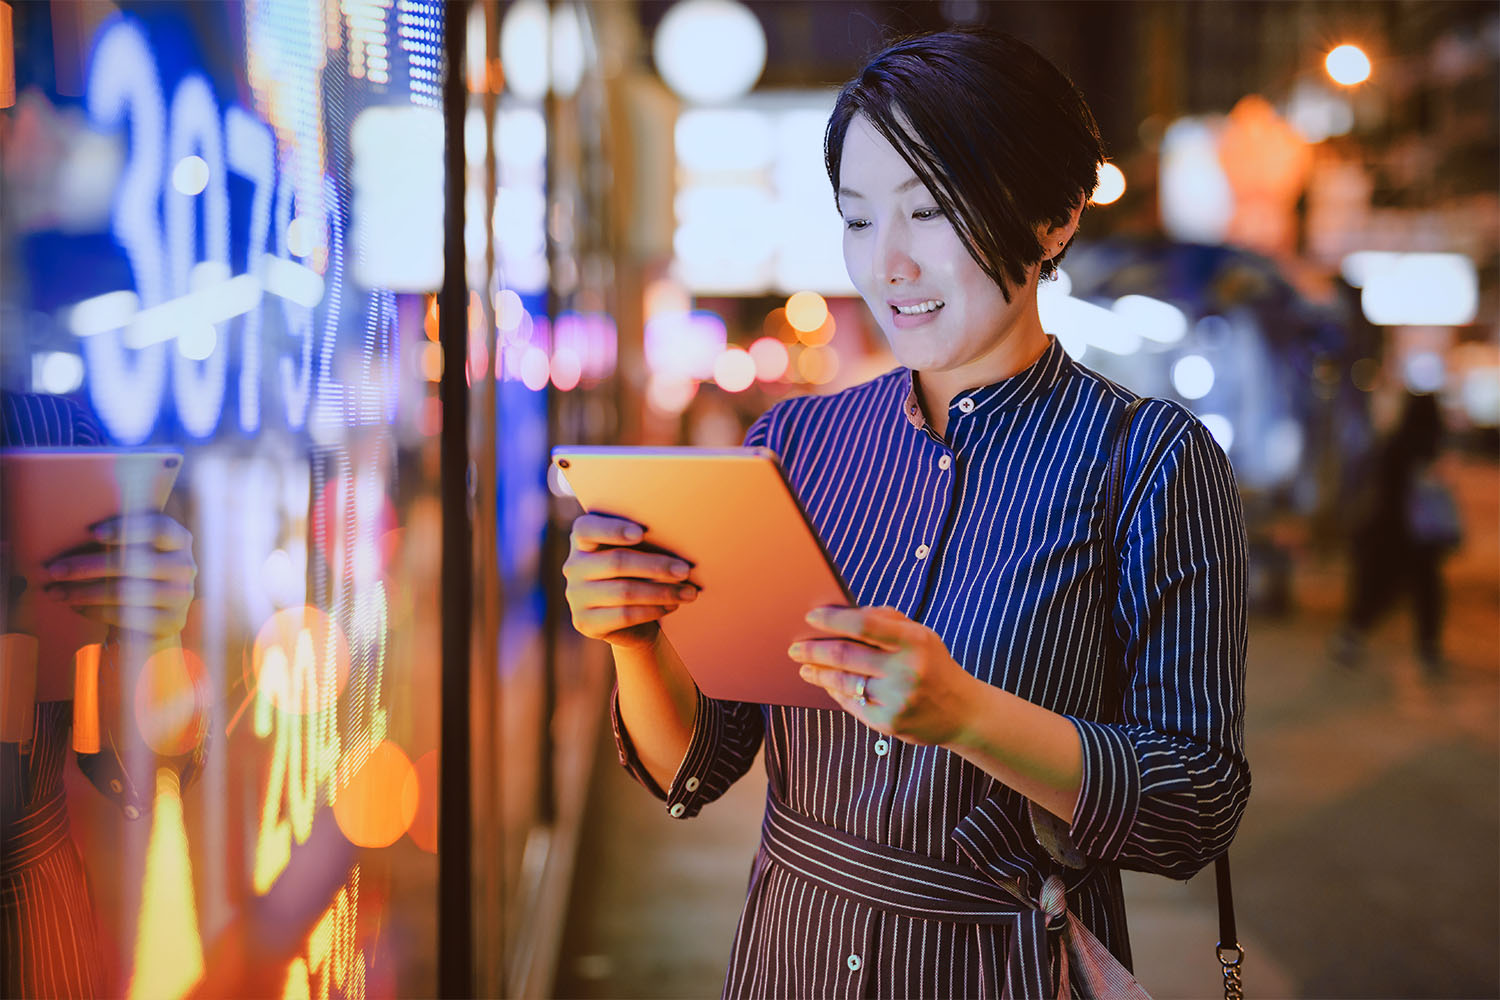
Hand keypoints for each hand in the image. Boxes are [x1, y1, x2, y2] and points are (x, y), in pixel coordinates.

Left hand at [42, 512, 195, 640]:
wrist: (158, 615)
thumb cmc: (137, 572)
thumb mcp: (136, 548)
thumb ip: (120, 537)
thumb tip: (70, 527)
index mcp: (179, 539)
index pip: (158, 529)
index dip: (127, 530)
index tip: (92, 533)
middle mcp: (185, 566)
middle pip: (136, 563)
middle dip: (87, 566)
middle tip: (54, 570)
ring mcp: (181, 595)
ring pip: (127, 592)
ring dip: (85, 592)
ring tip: (57, 592)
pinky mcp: (172, 621)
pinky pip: (128, 617)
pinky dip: (97, 612)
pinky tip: (78, 608)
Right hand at [562, 514, 699, 650]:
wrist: (629, 620)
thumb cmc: (638, 574)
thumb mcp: (638, 553)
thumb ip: (644, 542)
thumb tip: (680, 538)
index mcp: (581, 541)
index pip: (586, 529)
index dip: (612, 529)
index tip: (641, 533)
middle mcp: (573, 566)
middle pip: (616, 562)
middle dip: (656, 566)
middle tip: (685, 570)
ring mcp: (575, 596)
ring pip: (624, 591)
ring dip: (662, 592)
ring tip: (688, 592)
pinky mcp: (584, 622)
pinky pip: (624, 615)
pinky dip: (652, 610)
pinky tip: (671, 606)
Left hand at [790, 605, 978, 745]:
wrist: (963, 712)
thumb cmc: (933, 665)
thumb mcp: (921, 635)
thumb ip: (886, 620)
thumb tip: (843, 613)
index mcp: (914, 641)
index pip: (864, 625)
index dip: (832, 620)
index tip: (810, 617)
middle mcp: (906, 670)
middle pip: (845, 655)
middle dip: (813, 650)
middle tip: (795, 647)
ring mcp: (896, 699)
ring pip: (843, 682)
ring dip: (817, 673)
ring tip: (805, 666)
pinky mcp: (888, 723)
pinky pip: (851, 704)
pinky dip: (834, 692)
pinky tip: (826, 684)